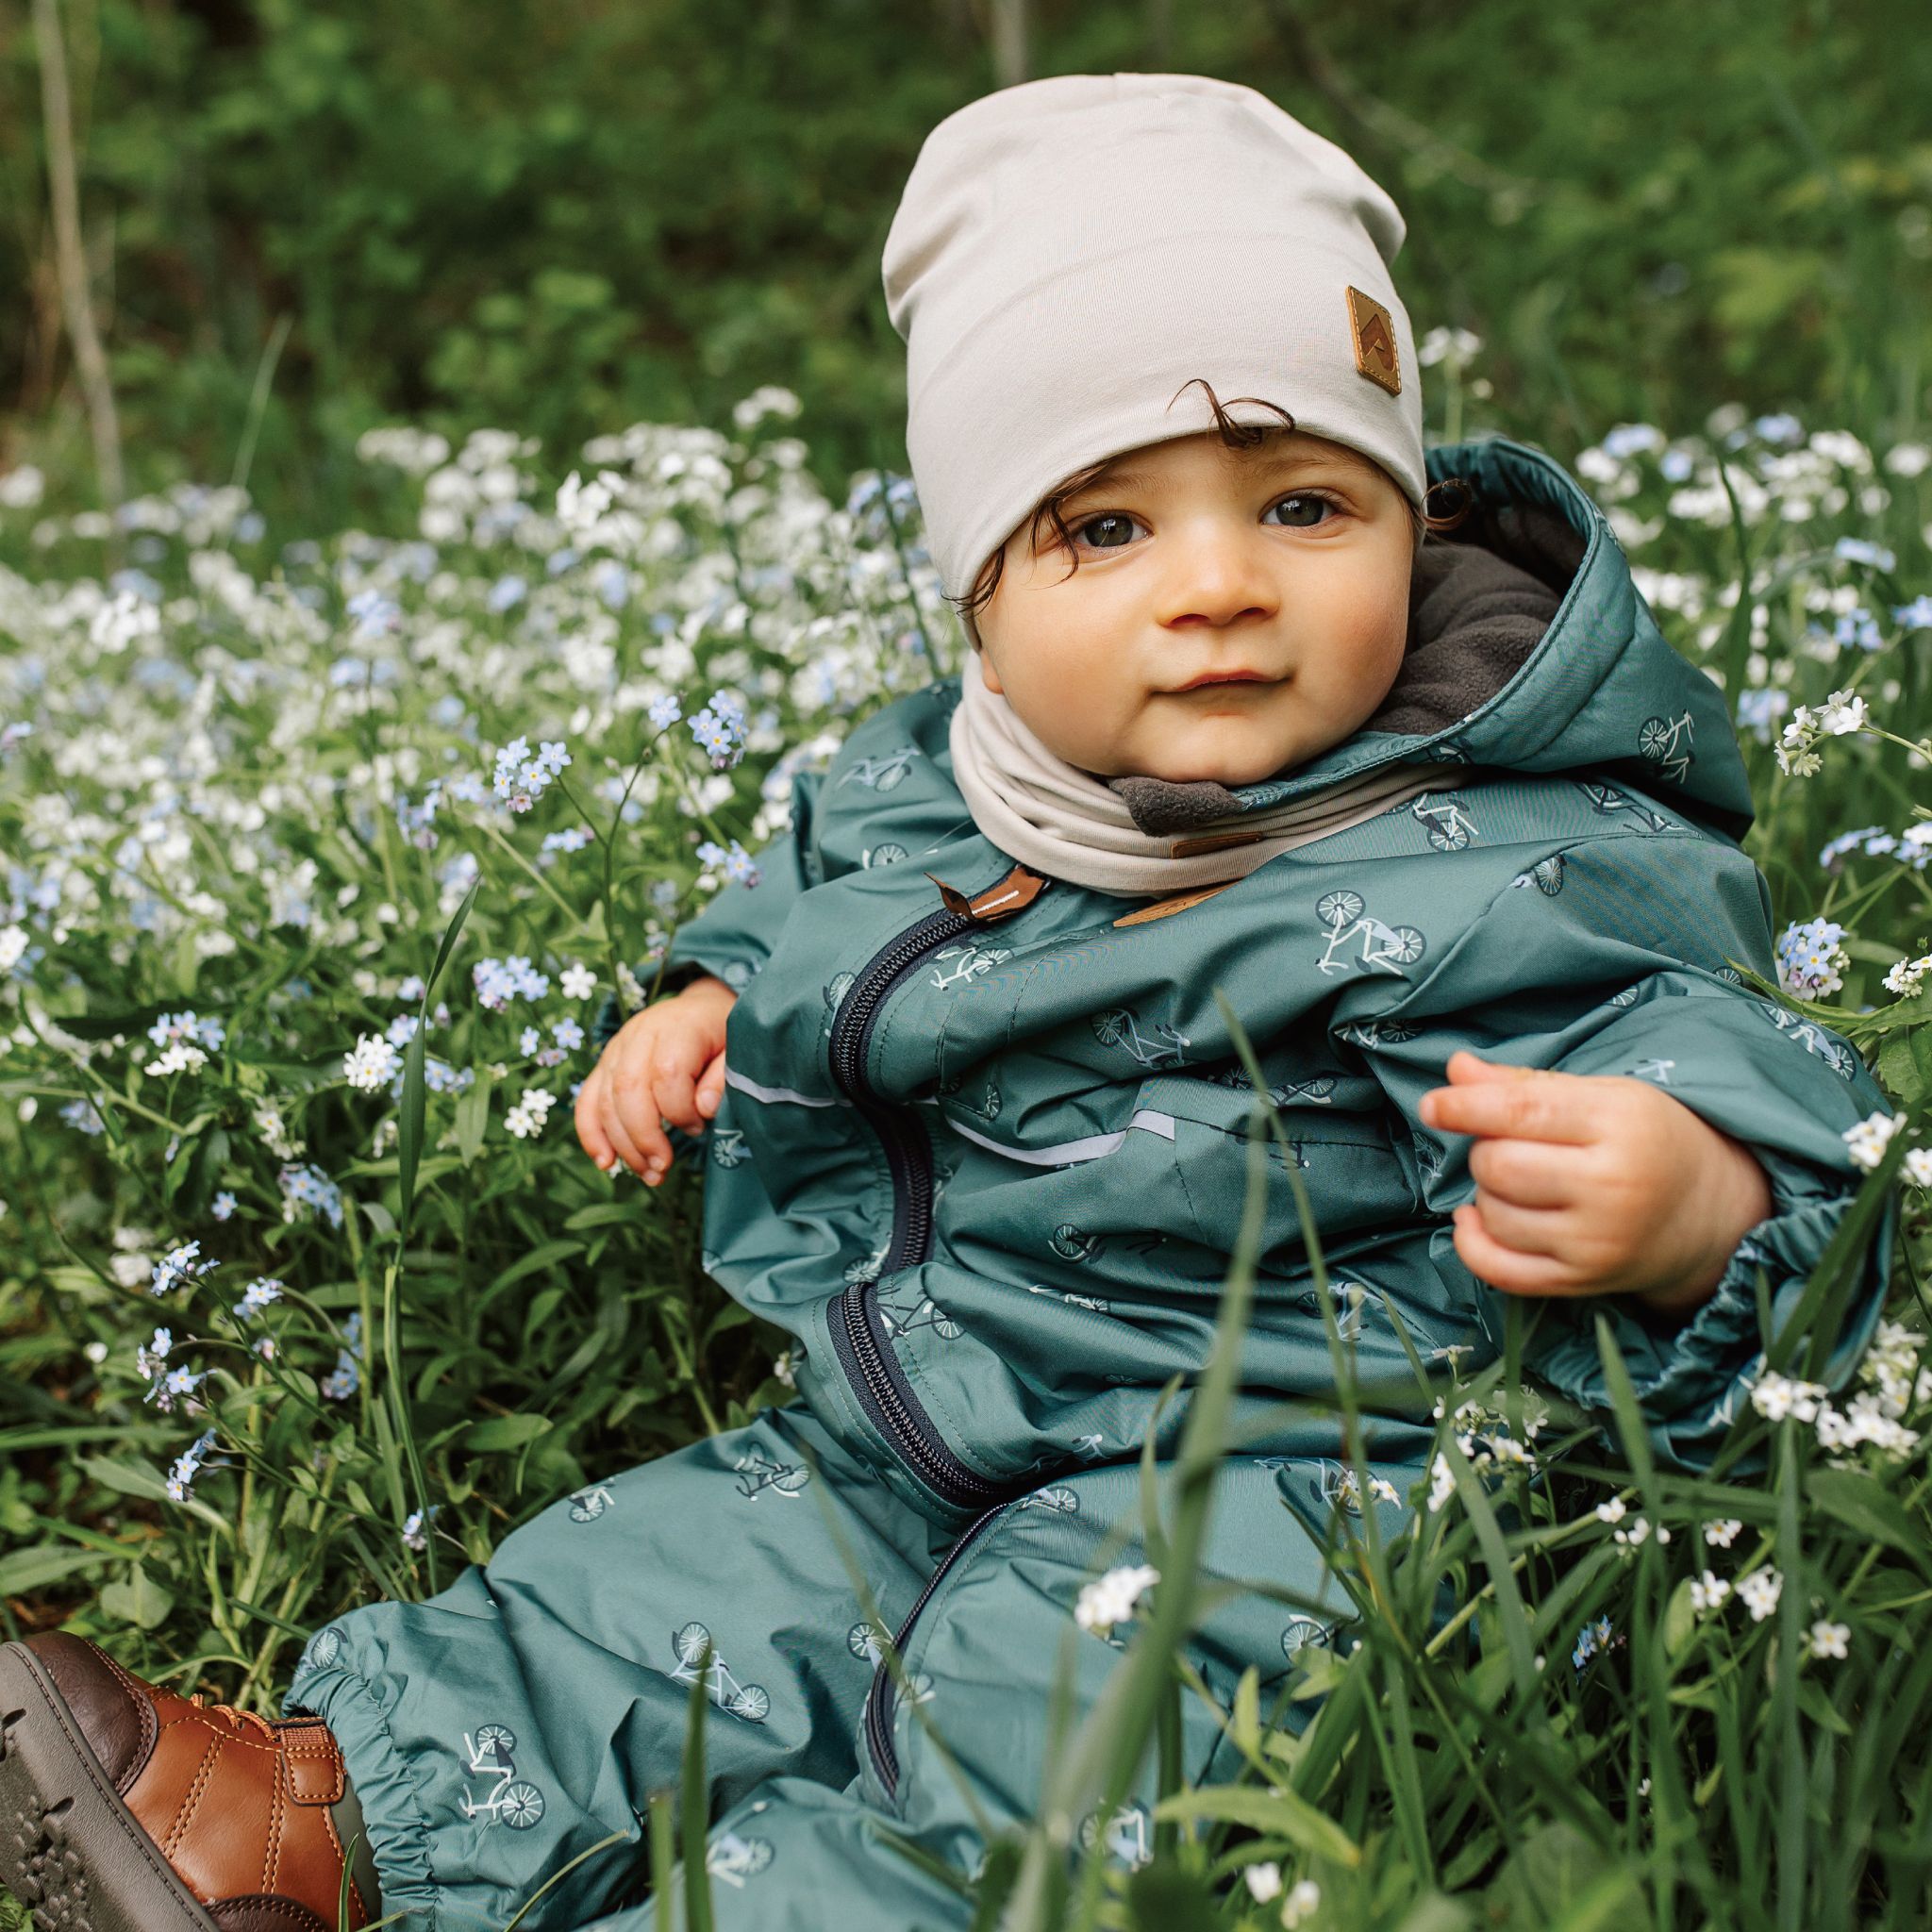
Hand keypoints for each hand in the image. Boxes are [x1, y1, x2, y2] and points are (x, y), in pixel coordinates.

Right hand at [573, 975, 737, 1184]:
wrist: (701, 1009)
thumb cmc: (722, 1034)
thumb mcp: (737, 1049)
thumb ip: (723, 1077)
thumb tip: (704, 1109)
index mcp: (678, 1027)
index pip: (667, 1074)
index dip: (682, 1111)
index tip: (700, 1127)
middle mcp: (640, 1034)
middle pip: (628, 1089)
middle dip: (644, 1137)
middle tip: (663, 1167)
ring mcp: (618, 1048)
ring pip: (606, 1099)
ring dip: (623, 1144)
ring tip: (648, 1174)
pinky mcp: (605, 1063)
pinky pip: (588, 1099)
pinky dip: (591, 1133)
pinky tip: (605, 1161)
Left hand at [1416, 1051, 1774, 1320]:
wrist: (1707, 1211)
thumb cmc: (1645, 1139)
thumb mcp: (1601, 1095)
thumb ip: (1523, 1083)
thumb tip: (1455, 1070)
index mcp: (1619, 1123)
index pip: (1522, 1112)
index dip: (1465, 1106)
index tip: (1433, 1104)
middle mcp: (1611, 1187)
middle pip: (1499, 1165)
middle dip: (1486, 1150)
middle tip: (1511, 1145)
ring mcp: (1597, 1241)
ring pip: (1495, 1214)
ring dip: (1487, 1193)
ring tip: (1521, 1181)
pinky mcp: (1583, 1281)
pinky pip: (1500, 1270)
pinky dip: (1473, 1244)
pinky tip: (1476, 1219)